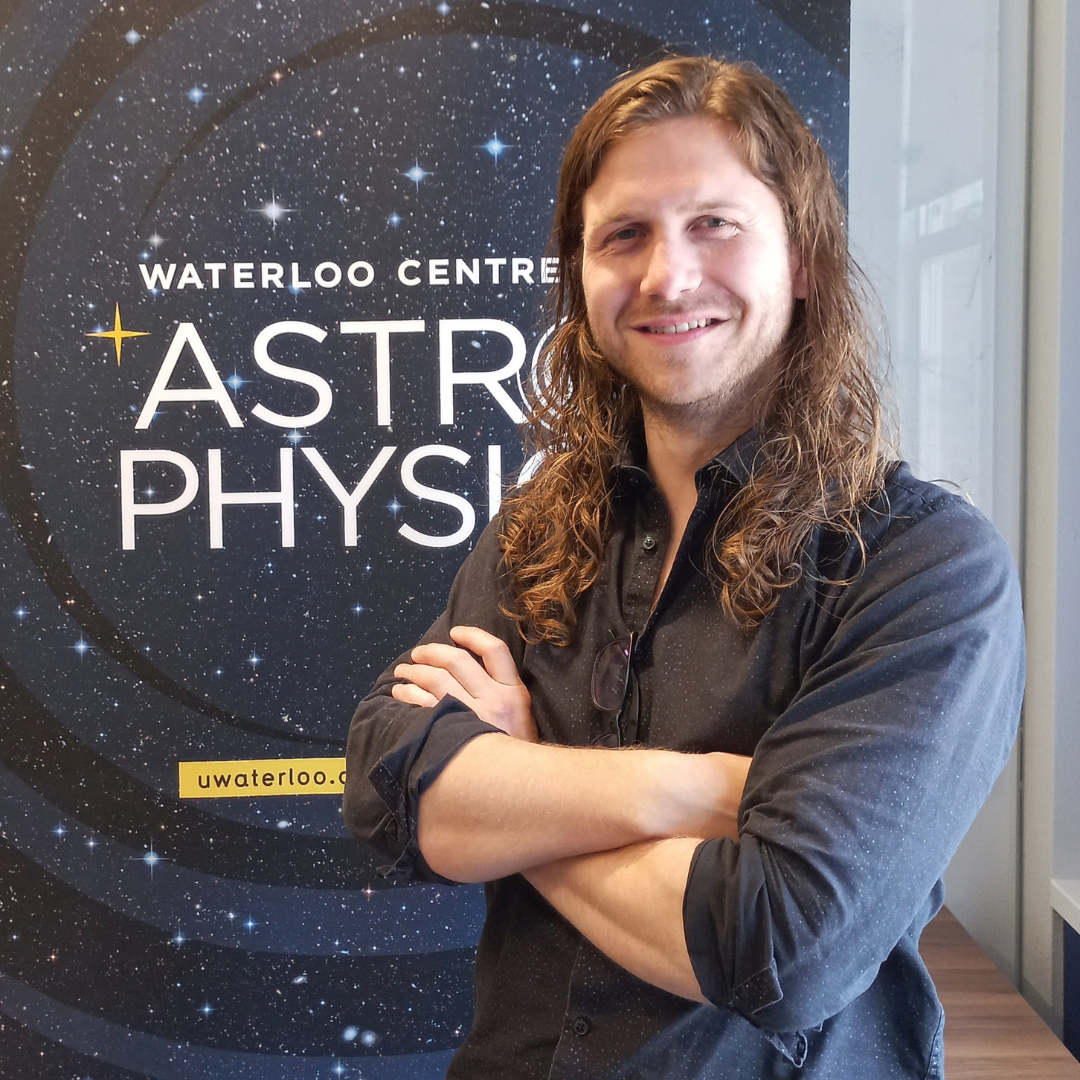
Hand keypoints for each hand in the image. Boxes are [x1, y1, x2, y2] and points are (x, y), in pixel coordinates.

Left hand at [392, 625, 537, 741]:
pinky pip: (424, 706)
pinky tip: (401, 694)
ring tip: (402, 672)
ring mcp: (472, 718)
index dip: (472, 635)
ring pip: (436, 680)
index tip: (455, 632)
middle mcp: (494, 700)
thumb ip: (501, 693)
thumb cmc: (516, 753)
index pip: (494, 650)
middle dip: (431, 652)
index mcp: (514, 693)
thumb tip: (466, 669)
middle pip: (456, 661)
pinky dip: (409, 695)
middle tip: (417, 654)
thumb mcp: (521, 718)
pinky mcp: (452, 735)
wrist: (520, 790)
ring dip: (413, 671)